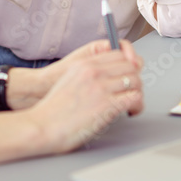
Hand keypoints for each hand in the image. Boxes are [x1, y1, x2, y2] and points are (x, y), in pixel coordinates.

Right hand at [27, 41, 144, 153]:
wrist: (42, 126)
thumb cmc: (53, 110)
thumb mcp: (68, 81)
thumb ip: (87, 75)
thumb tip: (106, 79)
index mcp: (84, 64)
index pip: (118, 54)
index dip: (129, 65)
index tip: (130, 75)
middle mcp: (93, 72)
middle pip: (131, 66)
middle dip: (135, 79)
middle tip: (132, 92)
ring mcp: (101, 88)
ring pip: (136, 81)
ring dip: (138, 93)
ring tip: (132, 104)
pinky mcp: (107, 105)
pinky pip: (135, 98)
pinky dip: (138, 105)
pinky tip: (132, 112)